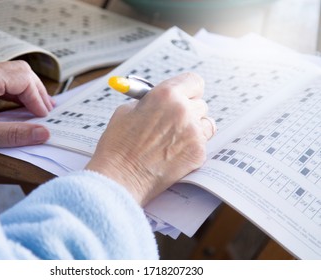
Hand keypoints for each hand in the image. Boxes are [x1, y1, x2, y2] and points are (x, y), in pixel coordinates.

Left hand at [0, 61, 54, 149]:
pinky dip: (17, 92)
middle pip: (21, 72)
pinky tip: (22, 106)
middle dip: (37, 90)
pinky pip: (4, 81)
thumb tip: (43, 133)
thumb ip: (15, 134)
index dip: (38, 98)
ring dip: (29, 90)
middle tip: (47, 110)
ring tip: (39, 107)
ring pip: (14, 74)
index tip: (44, 116)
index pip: (24, 80)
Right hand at [85, 72, 215, 205]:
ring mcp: (193, 134)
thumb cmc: (117, 146)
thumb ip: (150, 102)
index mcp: (165, 95)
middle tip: (173, 122)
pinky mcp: (198, 154)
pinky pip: (202, 145)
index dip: (188, 89)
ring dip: (194, 129)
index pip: (193, 81)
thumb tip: (162, 101)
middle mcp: (183, 111)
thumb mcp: (126, 111)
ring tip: (173, 140)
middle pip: (200, 104)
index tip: (184, 96)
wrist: (119, 178)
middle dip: (189, 111)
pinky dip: (190, 148)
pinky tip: (172, 155)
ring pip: (205, 124)